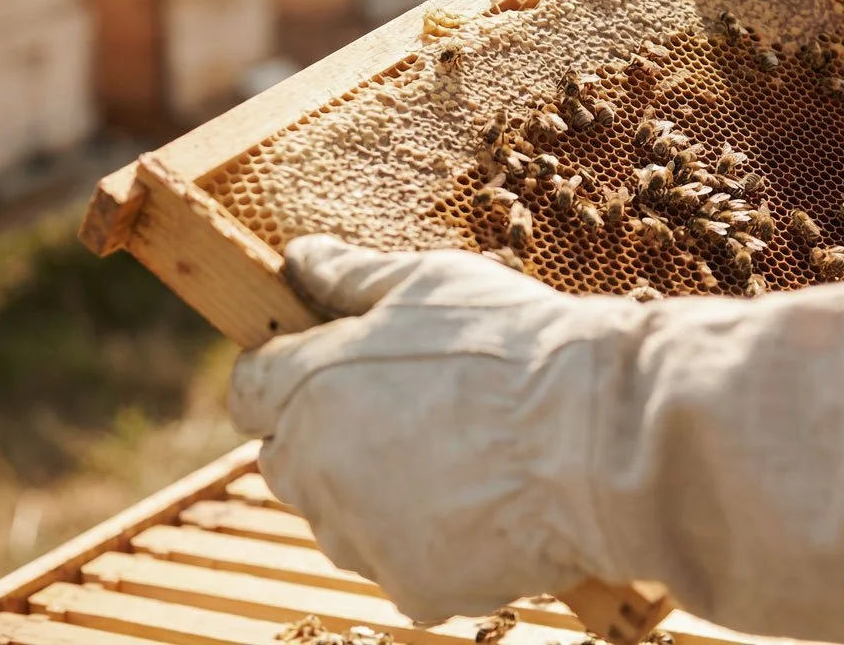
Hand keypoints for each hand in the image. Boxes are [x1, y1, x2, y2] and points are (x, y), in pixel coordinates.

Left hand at [229, 236, 622, 623]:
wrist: (594, 436)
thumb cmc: (514, 344)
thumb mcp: (430, 281)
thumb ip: (351, 275)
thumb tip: (300, 257)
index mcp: (310, 385)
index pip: (248, 390)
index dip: (282, 375)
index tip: (324, 368)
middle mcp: (318, 467)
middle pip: (286, 460)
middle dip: (323, 437)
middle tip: (401, 411)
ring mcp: (363, 534)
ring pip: (340, 519)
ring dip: (372, 494)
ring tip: (453, 456)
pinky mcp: (413, 586)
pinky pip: (401, 565)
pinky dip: (431, 543)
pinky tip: (483, 502)